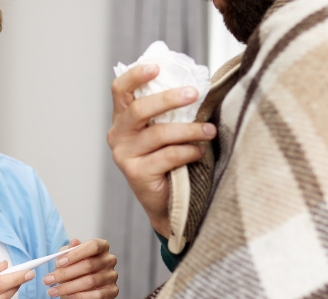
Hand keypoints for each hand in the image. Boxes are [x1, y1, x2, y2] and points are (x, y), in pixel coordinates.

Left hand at [43, 239, 117, 298]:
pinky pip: (96, 295)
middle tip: (49, 279)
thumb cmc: (75, 269)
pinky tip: (68, 296)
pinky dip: (79, 296)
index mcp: (101, 246)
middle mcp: (109, 260)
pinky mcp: (113, 291)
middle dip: (65, 274)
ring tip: (53, 290)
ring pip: (90, 281)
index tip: (59, 263)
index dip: (75, 254)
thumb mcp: (68, 258)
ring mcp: (112, 276)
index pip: (92, 246)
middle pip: (89, 265)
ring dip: (68, 287)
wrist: (80, 287)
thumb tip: (73, 242)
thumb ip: (69, 251)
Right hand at [108, 64, 216, 234]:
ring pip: (159, 134)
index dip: (135, 76)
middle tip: (194, 93)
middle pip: (139, 109)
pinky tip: (200, 151)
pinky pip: (168, 156)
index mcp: (122, 119)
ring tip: (209, 130)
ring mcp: (124, 155)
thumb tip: (195, 83)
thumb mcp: (163, 130)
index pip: (120, 90)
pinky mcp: (136, 173)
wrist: (168, 202)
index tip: (156, 67)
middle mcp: (118, 135)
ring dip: (189, 129)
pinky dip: (189, 151)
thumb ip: (168, 112)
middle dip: (169, 99)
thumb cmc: (169, 159)